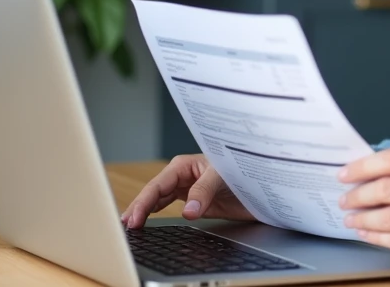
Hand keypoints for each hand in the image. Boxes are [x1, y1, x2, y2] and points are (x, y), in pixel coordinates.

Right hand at [122, 154, 254, 228]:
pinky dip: (156, 214)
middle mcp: (183, 175)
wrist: (264, 180)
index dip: (144, 202)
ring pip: (158, 200)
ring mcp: (187, 188)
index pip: (158, 184)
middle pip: (154, 192)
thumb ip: (205, 192)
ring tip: (129, 225)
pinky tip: (146, 222)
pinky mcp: (194, 200)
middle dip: (138, 207)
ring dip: (144, 211)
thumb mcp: (223, 176)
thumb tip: (188, 211)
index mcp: (185, 164)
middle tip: (125, 225)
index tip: (134, 218)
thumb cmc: (244, 167)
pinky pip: (169, 206)